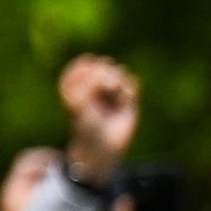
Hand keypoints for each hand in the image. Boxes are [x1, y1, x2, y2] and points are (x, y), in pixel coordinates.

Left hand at [59, 54, 139, 183]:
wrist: (101, 146)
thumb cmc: (85, 125)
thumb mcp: (79, 101)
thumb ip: (91, 80)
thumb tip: (113, 67)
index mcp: (77, 84)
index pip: (83, 64)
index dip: (86, 69)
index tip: (84, 83)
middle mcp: (94, 85)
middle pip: (102, 64)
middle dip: (104, 73)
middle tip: (104, 86)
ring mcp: (112, 91)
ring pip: (118, 71)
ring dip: (118, 79)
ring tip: (115, 90)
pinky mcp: (128, 98)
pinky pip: (133, 82)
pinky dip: (130, 88)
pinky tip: (127, 98)